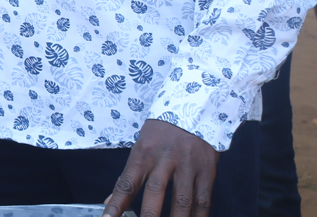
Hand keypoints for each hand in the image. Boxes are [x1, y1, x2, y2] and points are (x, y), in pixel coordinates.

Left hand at [102, 119, 216, 216]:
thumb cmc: (161, 133)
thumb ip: (129, 177)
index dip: (117, 203)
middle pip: (155, 190)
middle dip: (149, 215)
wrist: (194, 110)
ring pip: (182, 199)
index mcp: (143, 153)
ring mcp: (187, 165)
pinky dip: (199, 216)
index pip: (127, 182)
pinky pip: (203, 199)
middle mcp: (164, 159)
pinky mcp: (206, 170)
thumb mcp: (141, 147)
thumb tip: (110, 201)